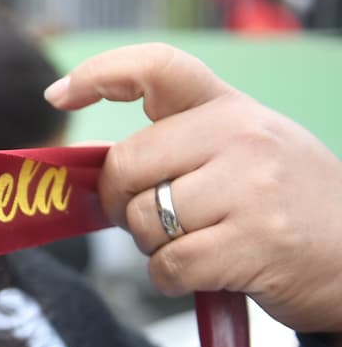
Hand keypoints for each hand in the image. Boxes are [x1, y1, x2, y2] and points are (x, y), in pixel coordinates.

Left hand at [46, 43, 341, 342]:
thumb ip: (182, 142)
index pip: (157, 67)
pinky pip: (167, 266)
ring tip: (198, 243)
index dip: (99, 74)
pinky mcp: (252, 243)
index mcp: (231, 107)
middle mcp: (241, 136)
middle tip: (149, 219)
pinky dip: (172, 279)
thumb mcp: (247, 149)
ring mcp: (250, 188)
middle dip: (120, 203)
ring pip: (141, 220)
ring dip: (152, 247)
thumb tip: (98, 165)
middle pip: (125, 166)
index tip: (58, 95)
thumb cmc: (286, 206)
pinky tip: (207, 273)